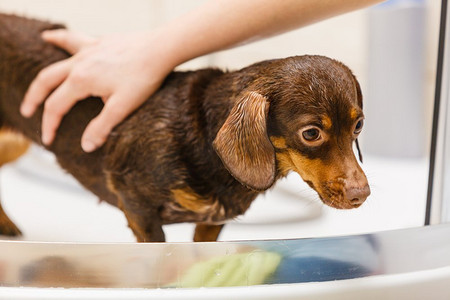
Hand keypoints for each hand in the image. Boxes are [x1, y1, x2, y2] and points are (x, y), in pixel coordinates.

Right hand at [21, 29, 174, 151]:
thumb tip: (86, 145)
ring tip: (33, 78)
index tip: (48, 140)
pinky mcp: (99, 43)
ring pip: (56, 58)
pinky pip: (73, 40)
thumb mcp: (122, 108)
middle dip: (34, 98)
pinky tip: (51, 36)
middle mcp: (79, 63)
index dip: (49, 125)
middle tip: (27, 111)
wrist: (160, 50)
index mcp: (81, 81)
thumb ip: (102, 127)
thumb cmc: (143, 77)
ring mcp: (88, 51)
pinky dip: (60, 39)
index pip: (55, 106)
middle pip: (46, 81)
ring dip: (44, 69)